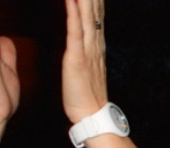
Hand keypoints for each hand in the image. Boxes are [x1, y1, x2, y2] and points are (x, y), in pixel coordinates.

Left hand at [61, 0, 108, 123]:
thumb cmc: (85, 94)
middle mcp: (95, 42)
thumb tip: (81, 37)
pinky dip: (73, 10)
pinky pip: (75, 28)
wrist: (91, 114)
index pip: (96, 12)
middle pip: (94, 7)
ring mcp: (87, 48)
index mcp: (95, 43)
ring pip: (87, 13)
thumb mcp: (86, 65)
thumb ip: (84, 48)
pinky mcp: (77, 56)